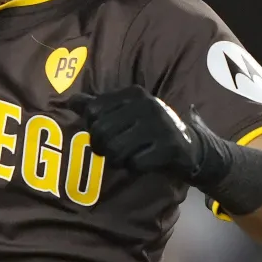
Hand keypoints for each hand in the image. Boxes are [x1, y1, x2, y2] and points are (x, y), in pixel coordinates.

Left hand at [68, 85, 212, 180]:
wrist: (190, 148)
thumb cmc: (149, 130)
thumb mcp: (125, 113)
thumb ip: (97, 106)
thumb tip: (71, 101)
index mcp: (133, 93)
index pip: (93, 110)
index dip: (93, 127)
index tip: (104, 133)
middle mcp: (147, 104)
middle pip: (102, 131)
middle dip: (103, 147)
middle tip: (112, 151)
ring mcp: (160, 124)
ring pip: (116, 149)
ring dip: (117, 159)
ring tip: (126, 157)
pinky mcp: (170, 146)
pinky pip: (136, 163)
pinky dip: (134, 168)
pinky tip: (143, 162)